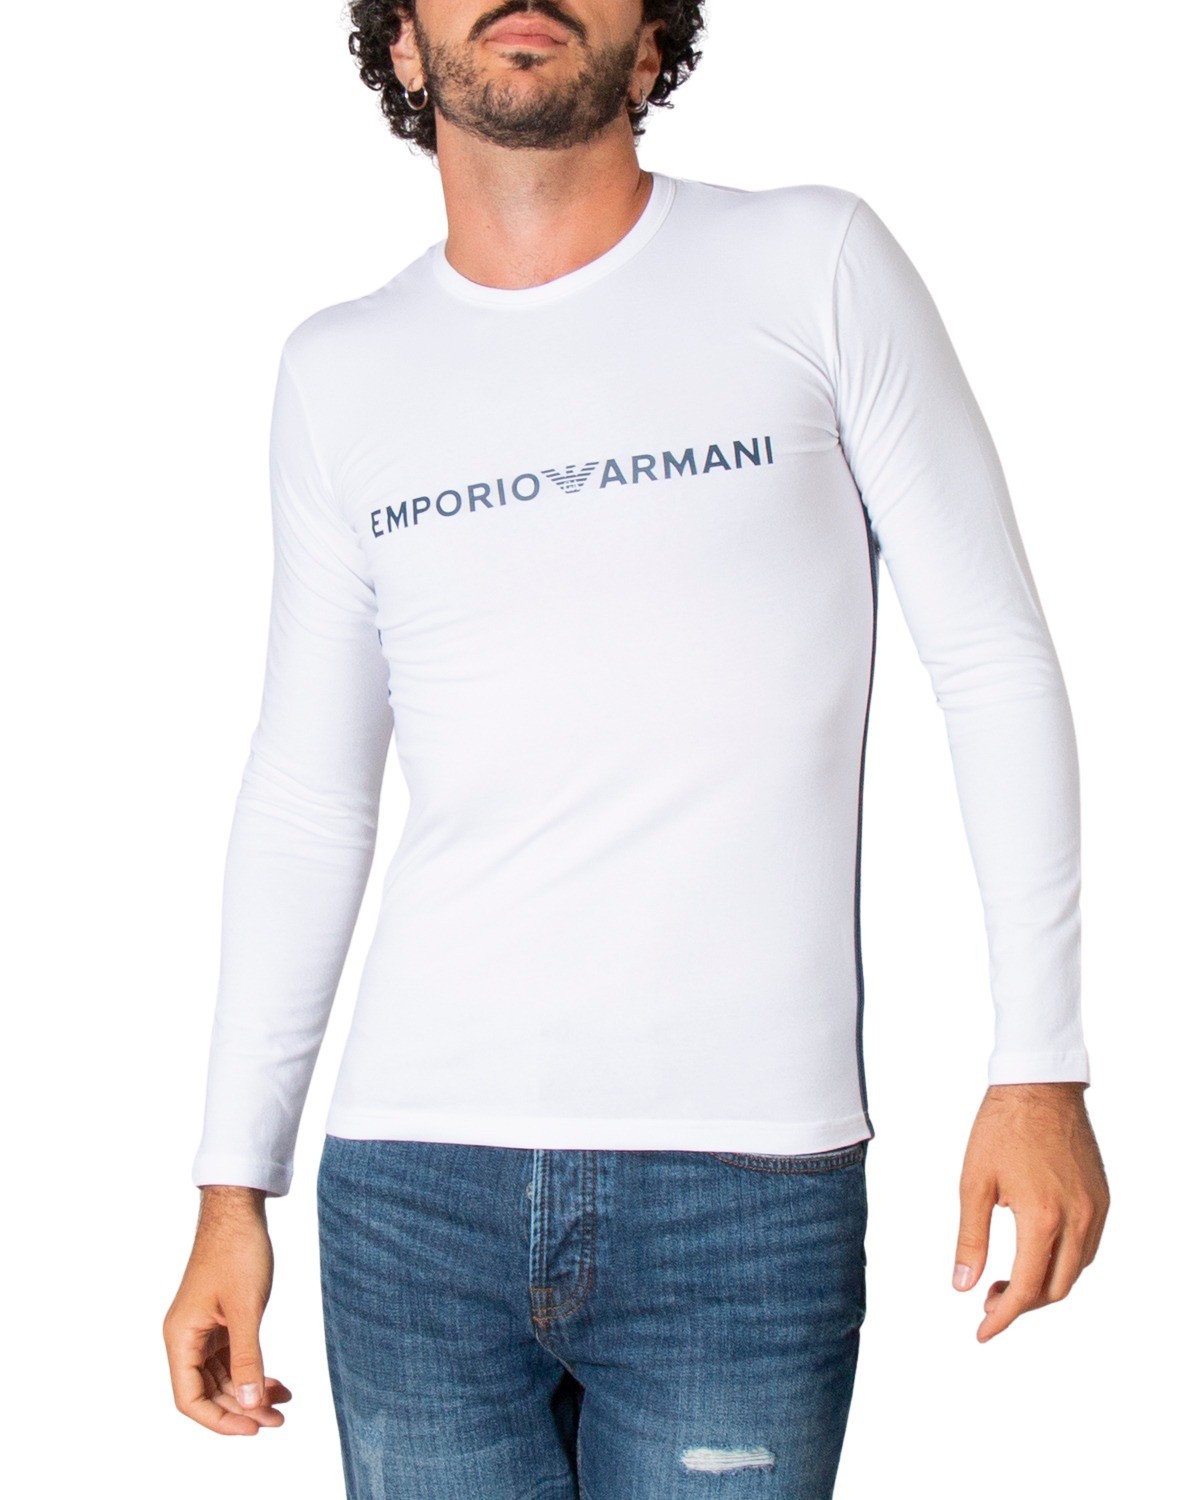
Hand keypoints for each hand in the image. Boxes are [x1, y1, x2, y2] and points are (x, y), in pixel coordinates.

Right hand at [163, 1186, 292, 1433]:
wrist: (238, 1209)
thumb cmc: (237, 1251)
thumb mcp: (246, 1308)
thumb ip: (247, 1358)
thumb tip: (249, 1404)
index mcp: (181, 1337)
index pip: (190, 1398)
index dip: (219, 1420)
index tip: (253, 1428)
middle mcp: (187, 1338)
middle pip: (208, 1391)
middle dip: (242, 1408)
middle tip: (279, 1420)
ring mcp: (203, 1330)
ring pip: (222, 1377)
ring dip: (250, 1393)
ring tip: (283, 1404)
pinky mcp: (220, 1320)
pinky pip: (233, 1358)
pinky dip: (253, 1372)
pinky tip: (277, 1382)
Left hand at [953, 1082, 1108, 1341]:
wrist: (1039, 1086)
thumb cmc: (1001, 1129)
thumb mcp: (974, 1183)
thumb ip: (970, 1238)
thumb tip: (962, 1285)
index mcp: (1042, 1218)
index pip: (1024, 1288)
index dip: (1002, 1317)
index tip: (981, 1332)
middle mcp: (1078, 1220)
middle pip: (1055, 1289)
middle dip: (1021, 1305)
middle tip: (988, 1302)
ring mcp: (1096, 1210)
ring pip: (1075, 1271)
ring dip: (1043, 1286)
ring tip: (1006, 1280)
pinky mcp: (1102, 1198)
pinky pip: (1088, 1248)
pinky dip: (1063, 1263)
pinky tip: (1036, 1254)